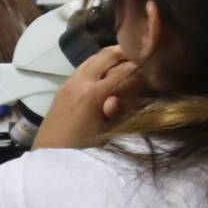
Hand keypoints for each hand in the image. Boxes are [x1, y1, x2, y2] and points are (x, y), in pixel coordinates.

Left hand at [33, 46, 147, 150]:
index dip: (144, 68)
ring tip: (130, 61)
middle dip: (128, 52)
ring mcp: (69, 82)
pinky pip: (84, 66)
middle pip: (107, 55)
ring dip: (112, 57)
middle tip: (145, 55)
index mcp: (93, 94)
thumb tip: (138, 85)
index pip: (125, 71)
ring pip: (94, 58)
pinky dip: (100, 64)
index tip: (157, 69)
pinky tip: (110, 72)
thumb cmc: (84, 149)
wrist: (50, 155)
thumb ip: (125, 108)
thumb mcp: (111, 132)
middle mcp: (80, 82)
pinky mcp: (63, 87)